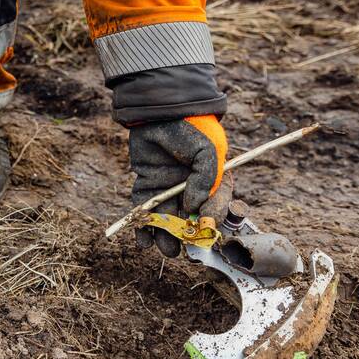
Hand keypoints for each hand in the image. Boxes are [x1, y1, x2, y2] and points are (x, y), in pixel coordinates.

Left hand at [129, 115, 232, 256]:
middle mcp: (191, 187)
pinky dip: (143, 225)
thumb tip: (193, 207)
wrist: (161, 108)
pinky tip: (143, 241)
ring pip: (167, 217)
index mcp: (212, 180)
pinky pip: (144, 207)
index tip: (203, 227)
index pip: (215, 206)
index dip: (210, 219)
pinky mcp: (147, 182)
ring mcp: (168, 186)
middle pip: (189, 218)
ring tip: (165, 250)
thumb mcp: (208, 151)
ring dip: (165, 236)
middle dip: (186, 235)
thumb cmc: (191, 127)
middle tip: (182, 248)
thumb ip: (206, 179)